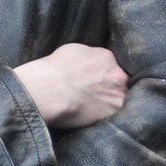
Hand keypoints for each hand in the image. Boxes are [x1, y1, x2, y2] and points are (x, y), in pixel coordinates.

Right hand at [12, 44, 127, 128]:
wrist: (45, 92)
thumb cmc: (52, 72)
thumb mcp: (72, 51)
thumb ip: (90, 56)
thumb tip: (94, 62)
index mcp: (107, 57)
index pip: (114, 65)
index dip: (105, 73)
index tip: (96, 79)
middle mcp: (118, 75)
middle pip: (121, 81)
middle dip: (111, 86)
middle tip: (95, 92)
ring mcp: (118, 95)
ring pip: (120, 99)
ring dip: (110, 101)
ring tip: (91, 104)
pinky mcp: (112, 114)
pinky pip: (114, 114)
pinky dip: (105, 114)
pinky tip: (90, 113)